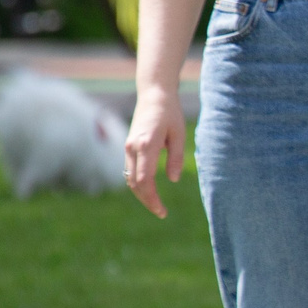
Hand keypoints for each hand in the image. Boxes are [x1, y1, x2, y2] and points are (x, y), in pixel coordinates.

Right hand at [123, 84, 184, 218]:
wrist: (154, 94)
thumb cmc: (170, 113)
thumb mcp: (179, 135)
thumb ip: (176, 158)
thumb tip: (172, 180)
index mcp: (146, 145)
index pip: (145, 181)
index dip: (152, 199)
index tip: (162, 211)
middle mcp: (133, 148)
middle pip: (135, 183)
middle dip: (147, 201)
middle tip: (162, 213)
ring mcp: (128, 147)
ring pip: (129, 178)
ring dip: (141, 194)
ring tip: (157, 205)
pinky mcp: (128, 147)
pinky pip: (130, 171)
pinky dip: (138, 184)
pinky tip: (150, 191)